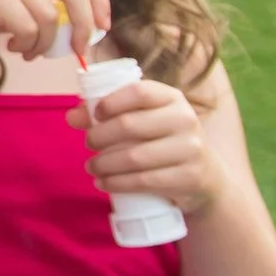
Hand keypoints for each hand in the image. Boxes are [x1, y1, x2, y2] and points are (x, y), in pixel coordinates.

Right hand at [0, 0, 110, 59]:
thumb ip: (50, 3)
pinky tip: (13, 46)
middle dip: (84, 26)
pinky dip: (26, 45)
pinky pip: (27, 28)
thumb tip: (87, 28)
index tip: (103, 28)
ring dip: (44, 44)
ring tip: (29, 50)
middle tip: (79, 49)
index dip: (100, 2)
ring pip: (49, 18)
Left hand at [72, 78, 222, 215]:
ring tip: (92, 167)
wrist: (204, 175)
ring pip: (133, 157)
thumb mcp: (143, 119)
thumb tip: (71, 116)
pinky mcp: (188, 177)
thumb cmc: (163, 139)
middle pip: (129, 126)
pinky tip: (103, 183)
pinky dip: (117, 183)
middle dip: (99, 137)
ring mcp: (190, 149)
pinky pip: (144, 181)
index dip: (111, 102)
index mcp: (172, 98)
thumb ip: (107, 113)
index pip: (139, 92)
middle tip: (88, 144)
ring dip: (103, 164)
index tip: (95, 114)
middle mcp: (185, 120)